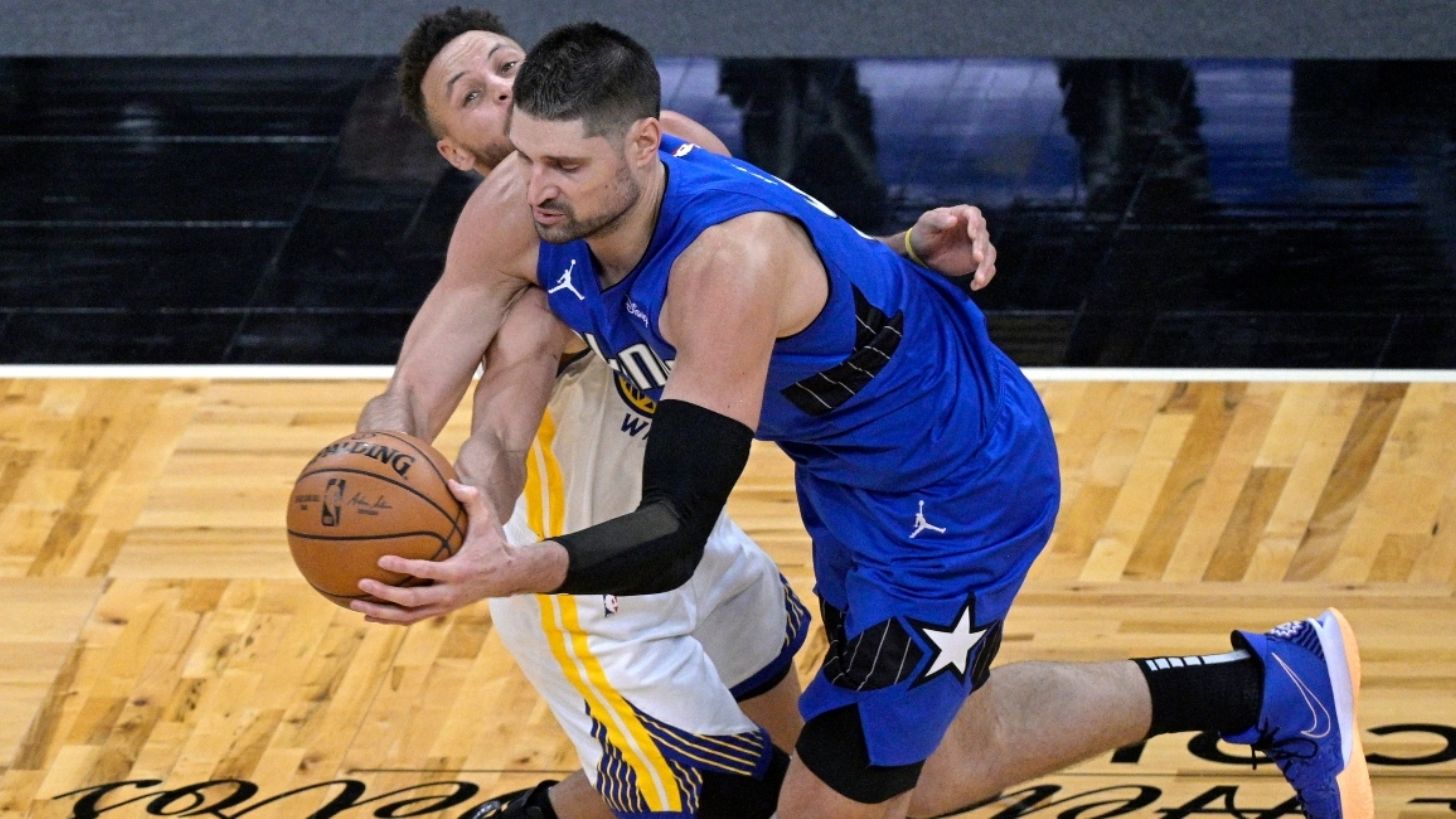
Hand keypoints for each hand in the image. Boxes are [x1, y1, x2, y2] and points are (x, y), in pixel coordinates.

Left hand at [350, 479, 551, 624]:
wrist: (508, 576)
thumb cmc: (493, 544)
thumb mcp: (487, 520)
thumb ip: (471, 499)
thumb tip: (450, 480)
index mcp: (458, 571)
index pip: (427, 570)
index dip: (404, 566)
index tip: (381, 558)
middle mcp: (450, 592)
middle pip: (412, 599)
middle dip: (384, 594)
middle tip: (361, 582)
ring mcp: (444, 605)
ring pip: (408, 615)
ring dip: (381, 611)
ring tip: (354, 603)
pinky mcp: (440, 610)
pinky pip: (411, 618)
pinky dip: (390, 618)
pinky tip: (368, 614)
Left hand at [908, 205, 996, 289]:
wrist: (922, 251)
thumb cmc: (924, 232)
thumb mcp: (926, 222)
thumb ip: (938, 219)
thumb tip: (953, 220)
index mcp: (963, 214)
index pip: (974, 215)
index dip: (975, 224)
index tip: (972, 235)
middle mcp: (975, 228)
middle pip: (983, 235)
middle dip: (981, 247)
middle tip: (977, 258)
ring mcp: (978, 245)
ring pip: (989, 253)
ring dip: (986, 266)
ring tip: (978, 279)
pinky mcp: (978, 261)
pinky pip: (988, 268)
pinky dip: (986, 276)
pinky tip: (976, 286)